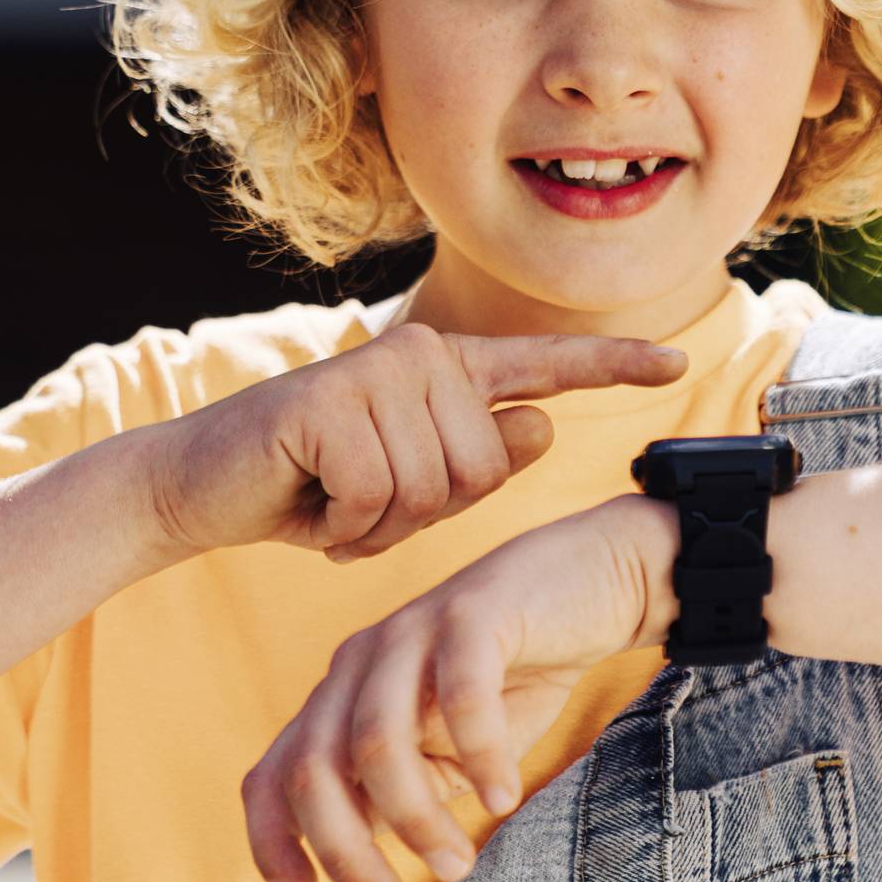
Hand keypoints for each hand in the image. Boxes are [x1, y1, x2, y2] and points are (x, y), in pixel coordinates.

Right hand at [142, 319, 686, 563]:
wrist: (203, 487)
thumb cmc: (314, 490)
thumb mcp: (409, 487)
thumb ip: (479, 462)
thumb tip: (544, 426)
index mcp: (446, 371)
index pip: (545, 367)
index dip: (614, 368)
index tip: (677, 363)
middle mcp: (419, 354)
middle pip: (484, 471)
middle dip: (424, 516)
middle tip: (361, 506)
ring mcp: (375, 371)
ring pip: (436, 490)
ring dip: (380, 526)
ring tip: (335, 502)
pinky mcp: (332, 403)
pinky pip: (383, 498)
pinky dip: (346, 526)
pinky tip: (311, 504)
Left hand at [241, 495, 675, 881]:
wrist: (592, 582)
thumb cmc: (512, 679)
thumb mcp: (443, 755)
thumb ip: (394, 795)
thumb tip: (355, 853)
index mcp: (339, 699)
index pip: (272, 776)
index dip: (271, 844)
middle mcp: (357, 663)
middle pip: (313, 769)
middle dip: (343, 851)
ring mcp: (409, 631)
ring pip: (377, 742)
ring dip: (414, 819)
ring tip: (457, 864)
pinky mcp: (470, 612)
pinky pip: (460, 696)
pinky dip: (479, 756)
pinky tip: (504, 797)